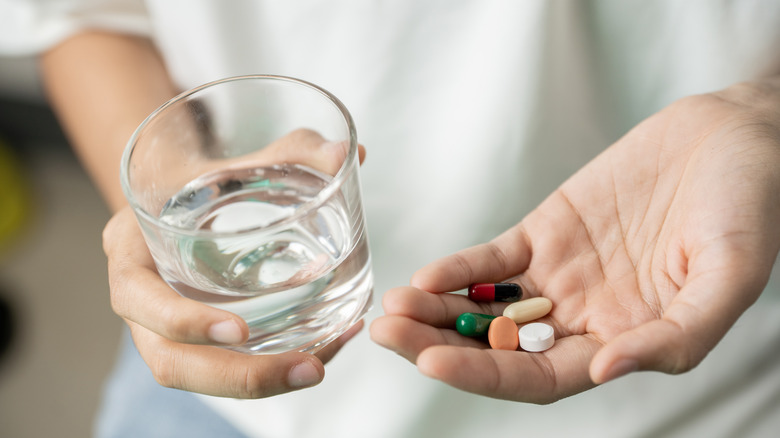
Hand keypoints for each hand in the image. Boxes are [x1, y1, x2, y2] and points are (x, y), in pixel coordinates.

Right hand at [105, 131, 364, 397]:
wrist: (186, 197)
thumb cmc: (206, 177)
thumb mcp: (239, 159)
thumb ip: (292, 152)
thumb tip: (351, 153)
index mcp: (132, 250)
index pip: (137, 297)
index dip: (183, 321)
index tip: (239, 329)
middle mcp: (142, 299)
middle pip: (171, 361)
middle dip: (241, 376)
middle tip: (309, 369)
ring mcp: (167, 328)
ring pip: (203, 376)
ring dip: (265, 381)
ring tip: (324, 365)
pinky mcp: (199, 340)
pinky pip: (231, 366)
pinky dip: (279, 365)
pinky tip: (330, 345)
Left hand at [371, 78, 779, 402]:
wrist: (730, 140)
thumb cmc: (746, 210)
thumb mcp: (729, 278)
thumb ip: (676, 334)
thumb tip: (611, 366)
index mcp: (623, 342)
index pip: (541, 379)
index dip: (486, 376)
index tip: (434, 363)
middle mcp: (582, 318)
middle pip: (499, 348)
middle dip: (440, 345)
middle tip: (386, 335)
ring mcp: (560, 276)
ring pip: (487, 307)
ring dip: (437, 310)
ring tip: (390, 308)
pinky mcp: (545, 233)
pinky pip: (494, 260)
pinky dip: (460, 269)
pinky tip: (426, 277)